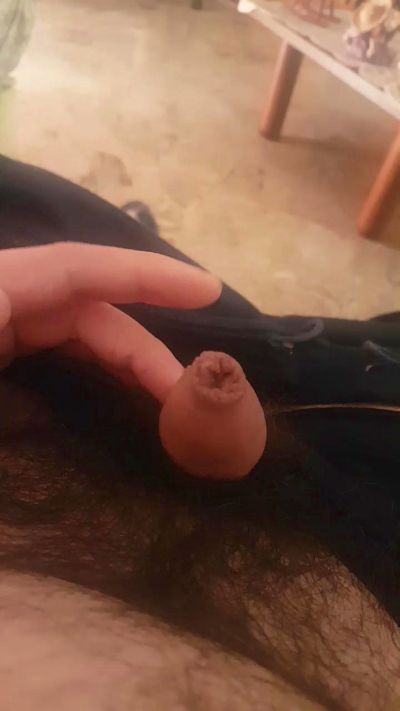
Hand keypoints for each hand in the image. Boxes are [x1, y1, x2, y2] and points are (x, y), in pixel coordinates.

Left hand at [0, 243, 220, 400]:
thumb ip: (16, 374)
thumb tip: (60, 391)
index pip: (75, 268)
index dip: (145, 274)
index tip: (209, 292)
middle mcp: (0, 297)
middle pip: (84, 305)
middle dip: (143, 344)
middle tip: (191, 390)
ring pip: (72, 329)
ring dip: (125, 357)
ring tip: (169, 397)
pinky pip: (51, 348)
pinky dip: (94, 364)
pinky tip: (122, 387)